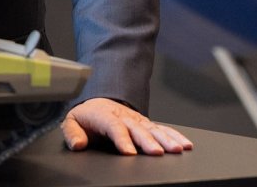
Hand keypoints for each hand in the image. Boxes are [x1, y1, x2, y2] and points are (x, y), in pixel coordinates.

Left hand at [61, 98, 192, 155]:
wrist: (98, 103)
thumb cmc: (87, 116)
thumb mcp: (72, 121)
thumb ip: (72, 133)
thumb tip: (78, 144)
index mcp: (104, 115)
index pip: (114, 127)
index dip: (122, 139)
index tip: (129, 152)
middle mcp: (124, 116)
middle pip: (137, 129)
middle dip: (148, 141)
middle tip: (157, 152)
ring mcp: (137, 120)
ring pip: (153, 129)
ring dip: (166, 139)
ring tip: (177, 149)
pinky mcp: (146, 124)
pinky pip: (162, 129)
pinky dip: (175, 135)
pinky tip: (185, 144)